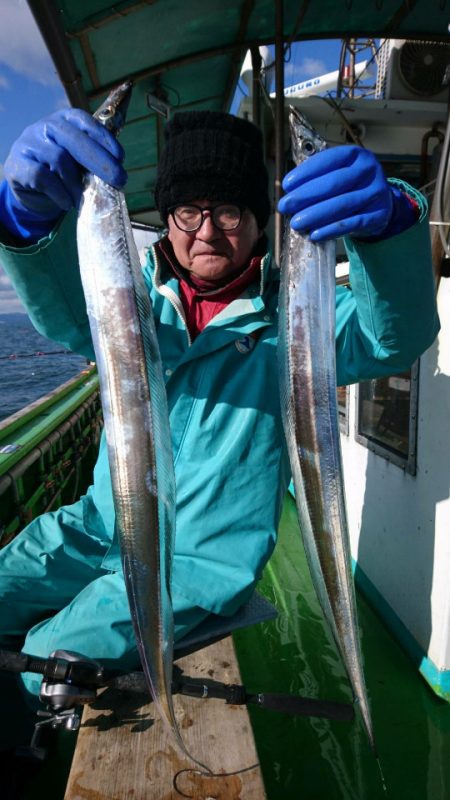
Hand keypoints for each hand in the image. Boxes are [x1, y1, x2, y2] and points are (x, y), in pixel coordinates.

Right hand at [4, 108, 126, 222]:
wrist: (28, 187)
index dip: (104, 138)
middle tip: (119, 180)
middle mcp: (46, 126)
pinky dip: (59, 193)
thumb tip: (116, 173)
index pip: (85, 122)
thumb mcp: (77, 161)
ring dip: (76, 184)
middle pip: (75, 140)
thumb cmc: (60, 171)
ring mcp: (29, 143)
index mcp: (65, 121)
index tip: (121, 157)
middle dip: (100, 161)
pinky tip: (67, 203)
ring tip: (83, 199)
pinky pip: (42, 178)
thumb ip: (93, 160)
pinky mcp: (18, 164)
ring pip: (59, 159)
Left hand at [278, 145, 395, 241]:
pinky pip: (351, 223)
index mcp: (356, 155)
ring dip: (315, 215)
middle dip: (305, 195)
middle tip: (285, 206)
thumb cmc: (351, 187)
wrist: (380, 205)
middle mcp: (368, 171)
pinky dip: (330, 230)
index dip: (306, 172)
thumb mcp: (340, 173)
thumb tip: (289, 193)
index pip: (329, 160)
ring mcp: (375, 193)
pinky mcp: (377, 215)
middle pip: (334, 183)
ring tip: (296, 223)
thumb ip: (318, 178)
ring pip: (342, 204)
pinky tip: (314, 234)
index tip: (286, 185)